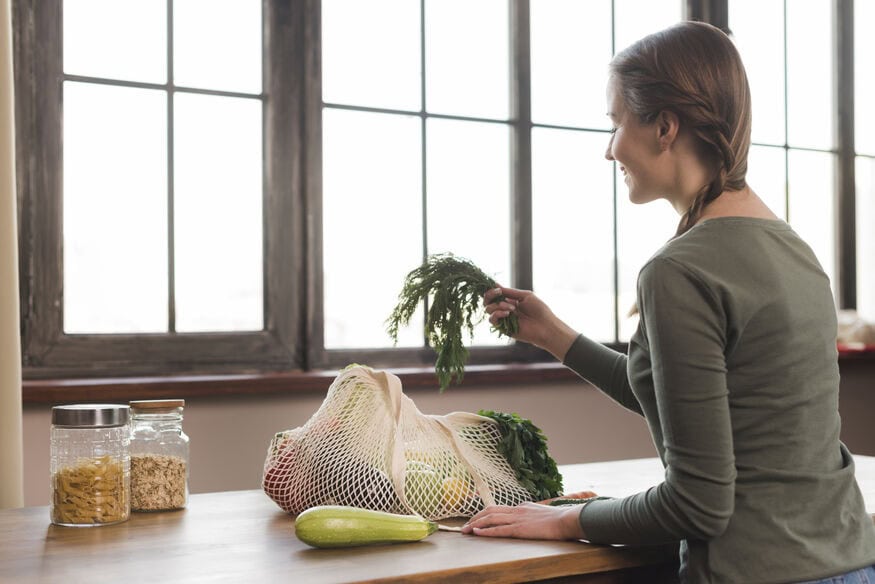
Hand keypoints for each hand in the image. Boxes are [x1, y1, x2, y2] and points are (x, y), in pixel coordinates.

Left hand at [460, 502, 585, 540]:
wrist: (567, 520)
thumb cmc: (560, 520)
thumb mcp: (542, 514)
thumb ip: (533, 516)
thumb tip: (530, 521)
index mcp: (522, 507)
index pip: (498, 509)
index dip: (485, 515)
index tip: (476, 520)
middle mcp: (517, 510)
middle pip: (490, 511)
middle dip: (475, 518)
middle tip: (465, 526)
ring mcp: (518, 519)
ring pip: (491, 519)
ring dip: (476, 525)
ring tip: (465, 531)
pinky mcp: (520, 529)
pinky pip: (499, 530)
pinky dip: (486, 531)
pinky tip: (477, 533)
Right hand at [484, 286, 577, 359]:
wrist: (545, 326)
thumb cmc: (539, 310)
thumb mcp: (525, 296)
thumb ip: (510, 292)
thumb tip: (496, 285)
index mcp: (510, 301)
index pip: (495, 294)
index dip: (492, 290)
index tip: (496, 287)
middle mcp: (504, 309)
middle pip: (487, 301)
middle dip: (490, 295)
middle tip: (498, 293)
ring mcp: (503, 318)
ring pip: (488, 309)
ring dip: (499, 305)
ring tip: (512, 308)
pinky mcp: (503, 328)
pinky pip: (492, 319)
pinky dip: (497, 314)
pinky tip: (507, 313)